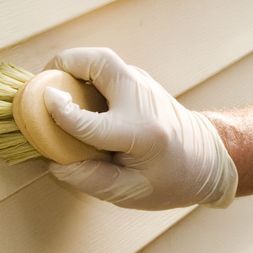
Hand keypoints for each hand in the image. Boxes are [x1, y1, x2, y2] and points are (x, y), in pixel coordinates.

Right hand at [42, 47, 238, 209]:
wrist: (209, 157)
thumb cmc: (172, 180)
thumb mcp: (133, 193)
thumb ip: (92, 180)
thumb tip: (55, 164)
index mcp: (142, 134)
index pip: (93, 123)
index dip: (63, 114)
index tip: (44, 103)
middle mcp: (142, 101)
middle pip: (100, 63)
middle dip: (66, 64)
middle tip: (43, 82)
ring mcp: (143, 85)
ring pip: (102, 59)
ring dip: (73, 66)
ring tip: (53, 86)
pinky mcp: (139, 80)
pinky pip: (105, 68)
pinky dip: (83, 72)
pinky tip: (72, 92)